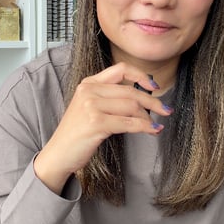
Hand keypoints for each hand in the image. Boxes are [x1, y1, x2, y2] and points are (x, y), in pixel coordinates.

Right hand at [33, 62, 172, 193]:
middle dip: (152, 101)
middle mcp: (89, 90)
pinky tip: (153, 130)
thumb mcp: (89, 108)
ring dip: (148, 117)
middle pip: (130, 91)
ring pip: (132, 107)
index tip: (154, 87)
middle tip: (165, 110)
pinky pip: (129, 122)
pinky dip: (145, 127)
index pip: (121, 69)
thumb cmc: (77, 134)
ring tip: (154, 125)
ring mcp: (91, 106)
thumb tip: (142, 98)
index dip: (141, 76)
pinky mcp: (96, 123)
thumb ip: (109, 98)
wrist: (58, 154)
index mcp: (88, 83)